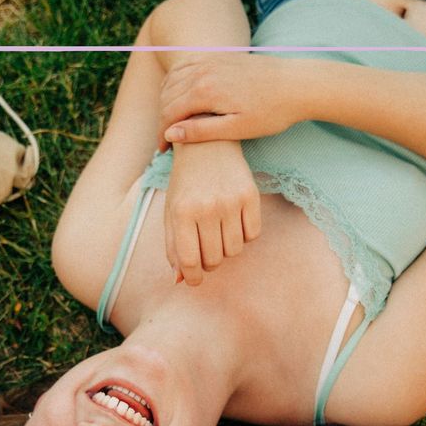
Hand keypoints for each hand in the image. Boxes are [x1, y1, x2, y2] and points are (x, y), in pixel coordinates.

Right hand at [160, 54, 300, 145]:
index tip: (163, 151)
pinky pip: (186, 65)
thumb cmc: (271, 112)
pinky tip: (180, 95)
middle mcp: (204, 71)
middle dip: (163, 119)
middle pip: (168, 96)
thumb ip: (201, 131)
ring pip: (173, 79)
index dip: (162, 134)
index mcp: (205, 90)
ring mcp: (211, 60)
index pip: (170, 112)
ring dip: (166, 100)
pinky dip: (176, 80)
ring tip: (170, 121)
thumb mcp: (236, 128)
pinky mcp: (220, 56)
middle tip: (165, 141)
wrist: (298, 84)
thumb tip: (171, 134)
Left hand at [164, 141, 260, 284]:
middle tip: (205, 249)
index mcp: (182, 212)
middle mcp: (206, 208)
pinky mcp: (250, 195)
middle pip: (214, 260)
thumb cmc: (186, 183)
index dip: (193, 278)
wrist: (208, 144)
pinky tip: (234, 222)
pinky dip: (244, 236)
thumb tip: (180, 280)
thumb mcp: (172, 212)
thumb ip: (173, 247)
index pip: (190, 261)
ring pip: (234, 251)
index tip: (194, 280)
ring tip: (218, 233)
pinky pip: (252, 235)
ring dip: (226, 249)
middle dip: (209, 262)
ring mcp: (230, 201)